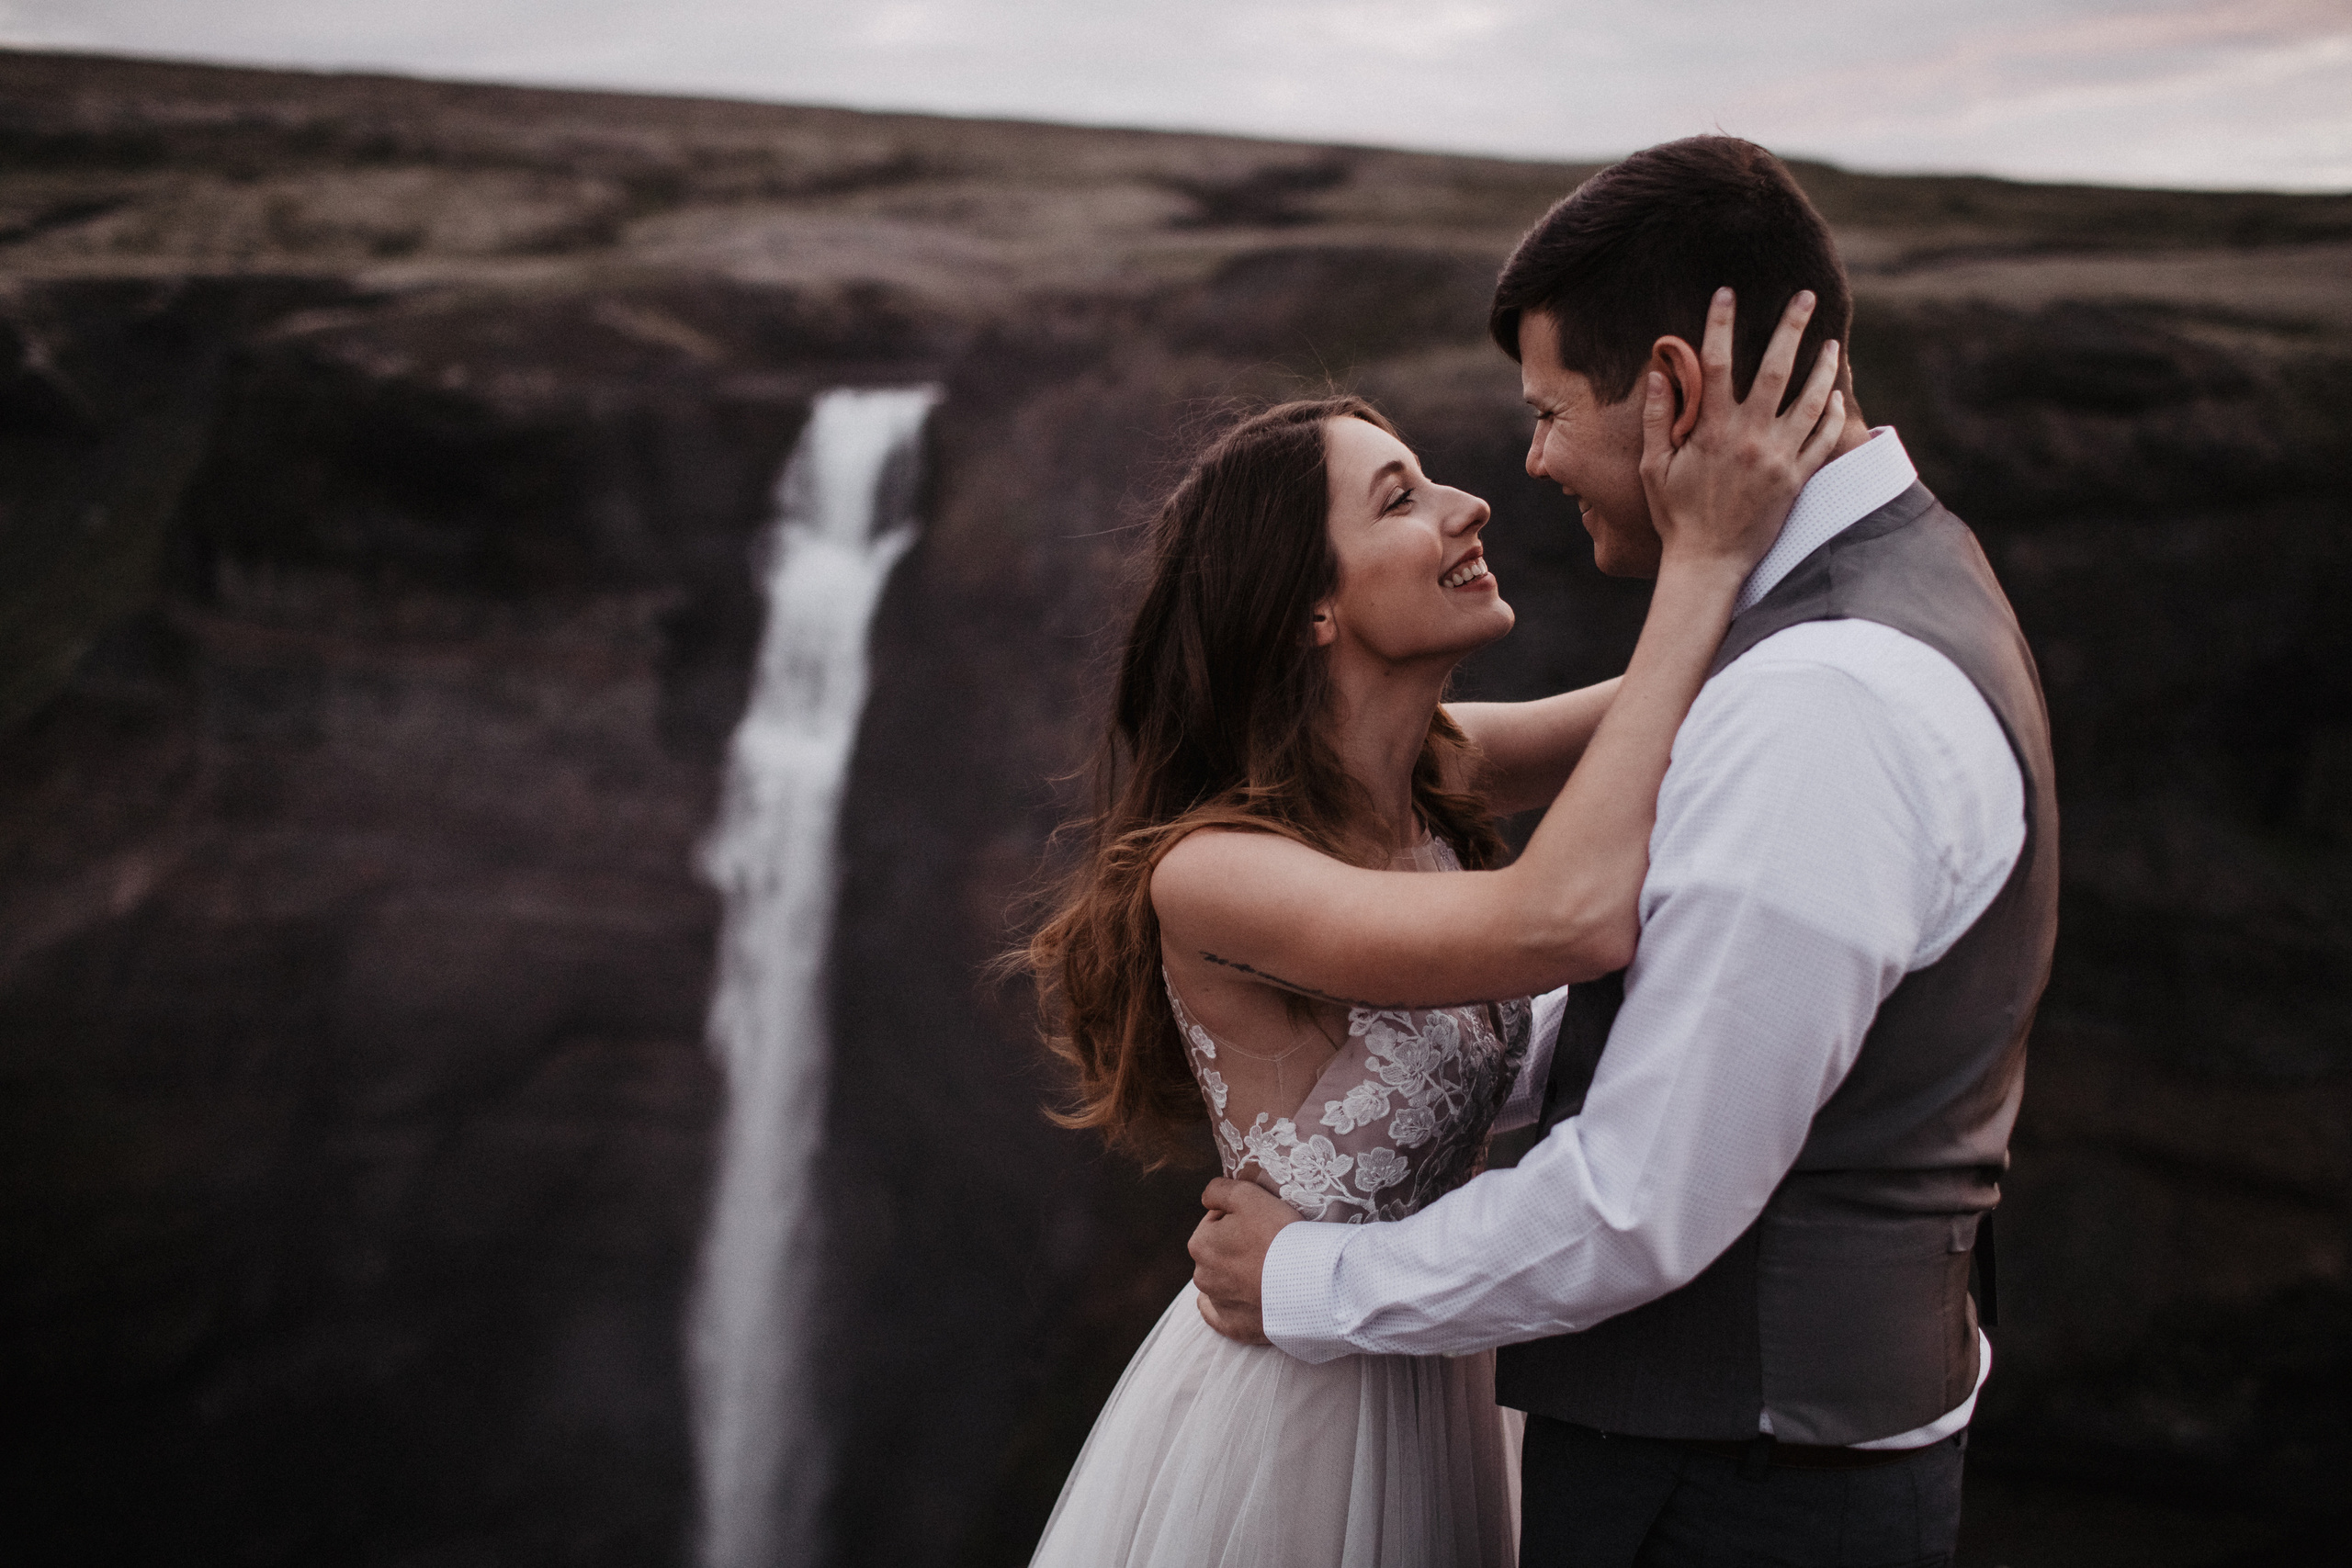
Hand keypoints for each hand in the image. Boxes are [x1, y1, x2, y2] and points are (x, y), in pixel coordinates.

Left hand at [1187, 1177, 1302, 1345]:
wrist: (1309, 1283)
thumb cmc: (1279, 1235)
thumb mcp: (1248, 1195)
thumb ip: (1219, 1190)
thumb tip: (1208, 1198)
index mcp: (1200, 1244)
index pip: (1215, 1222)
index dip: (1239, 1218)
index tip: (1261, 1222)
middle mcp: (1202, 1276)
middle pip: (1219, 1253)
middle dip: (1236, 1247)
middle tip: (1268, 1245)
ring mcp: (1219, 1305)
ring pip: (1223, 1283)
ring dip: (1238, 1275)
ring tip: (1268, 1271)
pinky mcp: (1235, 1327)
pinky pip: (1225, 1316)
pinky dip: (1235, 1307)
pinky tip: (1248, 1299)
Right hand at [1641, 287, 1844, 574]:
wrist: (1708, 563)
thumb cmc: (1675, 516)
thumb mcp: (1654, 468)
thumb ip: (1658, 418)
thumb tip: (1659, 373)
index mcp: (1711, 430)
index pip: (1715, 363)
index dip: (1720, 324)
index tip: (1726, 293)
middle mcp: (1750, 437)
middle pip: (1775, 368)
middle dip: (1791, 327)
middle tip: (1806, 297)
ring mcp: (1778, 457)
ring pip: (1811, 400)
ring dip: (1823, 367)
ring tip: (1831, 343)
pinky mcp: (1797, 479)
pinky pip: (1823, 439)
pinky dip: (1833, 414)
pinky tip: (1836, 396)